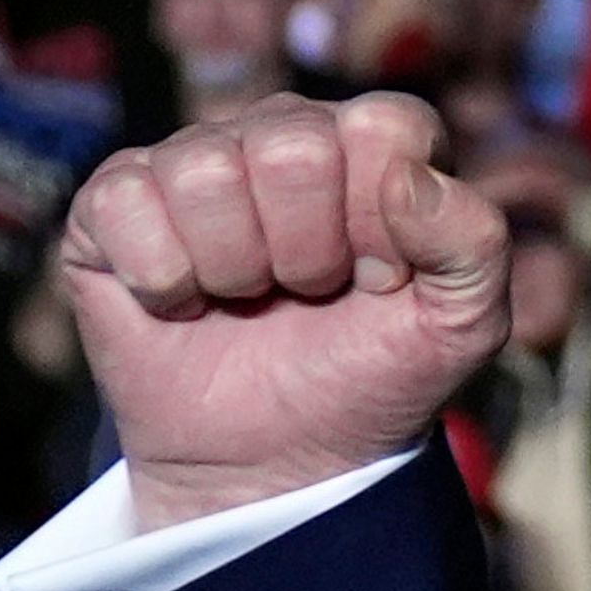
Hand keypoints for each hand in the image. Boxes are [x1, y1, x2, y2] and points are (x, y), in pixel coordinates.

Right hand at [60, 93, 509, 532]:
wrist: (276, 463)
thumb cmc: (369, 377)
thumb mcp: (462, 327)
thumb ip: (476, 244)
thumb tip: (408, 178)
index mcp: (373, 143)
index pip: (384, 127)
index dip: (384, 221)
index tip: (382, 282)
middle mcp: (282, 132)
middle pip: (291, 145)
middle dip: (308, 250)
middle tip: (307, 293)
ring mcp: (193, 160)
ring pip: (206, 171)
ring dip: (235, 269)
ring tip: (248, 300)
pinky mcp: (114, 201)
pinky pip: (125, 202)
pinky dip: (162, 279)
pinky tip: (183, 304)